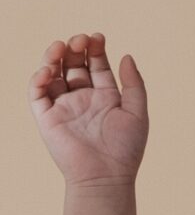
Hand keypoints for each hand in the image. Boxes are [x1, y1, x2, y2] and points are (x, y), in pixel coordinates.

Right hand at [28, 33, 148, 185]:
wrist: (106, 177)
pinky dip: (39, 77)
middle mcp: (84, 100)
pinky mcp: (47, 117)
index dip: (96, 49)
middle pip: (74, 65)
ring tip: (62, 47)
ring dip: (54, 56)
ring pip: (53, 74)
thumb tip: (126, 55)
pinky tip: (49, 70)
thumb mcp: (138, 113)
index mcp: (106, 98)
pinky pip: (37, 92)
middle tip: (80, 40)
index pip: (97, 65)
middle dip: (75, 48)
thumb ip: (135, 85)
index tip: (98, 37)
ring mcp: (64, 107)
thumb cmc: (126, 150)